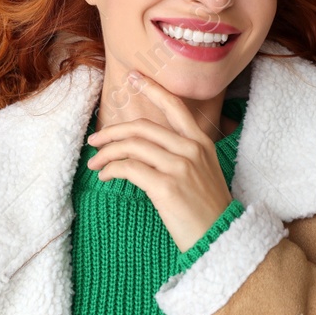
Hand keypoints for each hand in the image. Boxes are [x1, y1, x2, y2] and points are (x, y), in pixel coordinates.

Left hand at [84, 70, 235, 251]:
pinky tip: (105, 176)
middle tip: (94, 140)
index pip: (174, 107)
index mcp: (201, 142)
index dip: (152, 88)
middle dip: (112, 131)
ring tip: (94, 163)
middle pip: (142, 127)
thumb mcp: (203, 172)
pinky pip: (129, 169)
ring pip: (131, 146)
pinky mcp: (166, 187)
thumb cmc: (207, 209)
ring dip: (106, 153)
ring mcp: (180, 167)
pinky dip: (111, 169)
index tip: (133, 77)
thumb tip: (145, 147)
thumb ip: (181, 154)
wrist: (221, 237)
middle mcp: (191, 149)